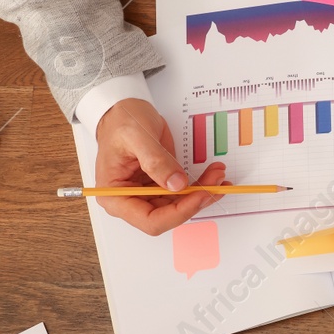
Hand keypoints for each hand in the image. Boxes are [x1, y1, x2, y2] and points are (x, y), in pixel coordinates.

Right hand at [94, 98, 227, 235]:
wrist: (123, 112)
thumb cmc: (121, 123)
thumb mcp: (137, 136)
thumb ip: (156, 162)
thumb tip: (177, 184)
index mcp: (115, 196)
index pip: (150, 220)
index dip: (179, 212)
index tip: (200, 195)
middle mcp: (131, 201)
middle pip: (169, 216)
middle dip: (195, 201)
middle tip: (216, 182)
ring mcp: (147, 195)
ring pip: (181, 206)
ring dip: (202, 193)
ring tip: (218, 175)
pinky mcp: (160, 187)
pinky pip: (183, 194)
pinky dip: (200, 187)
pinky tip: (213, 176)